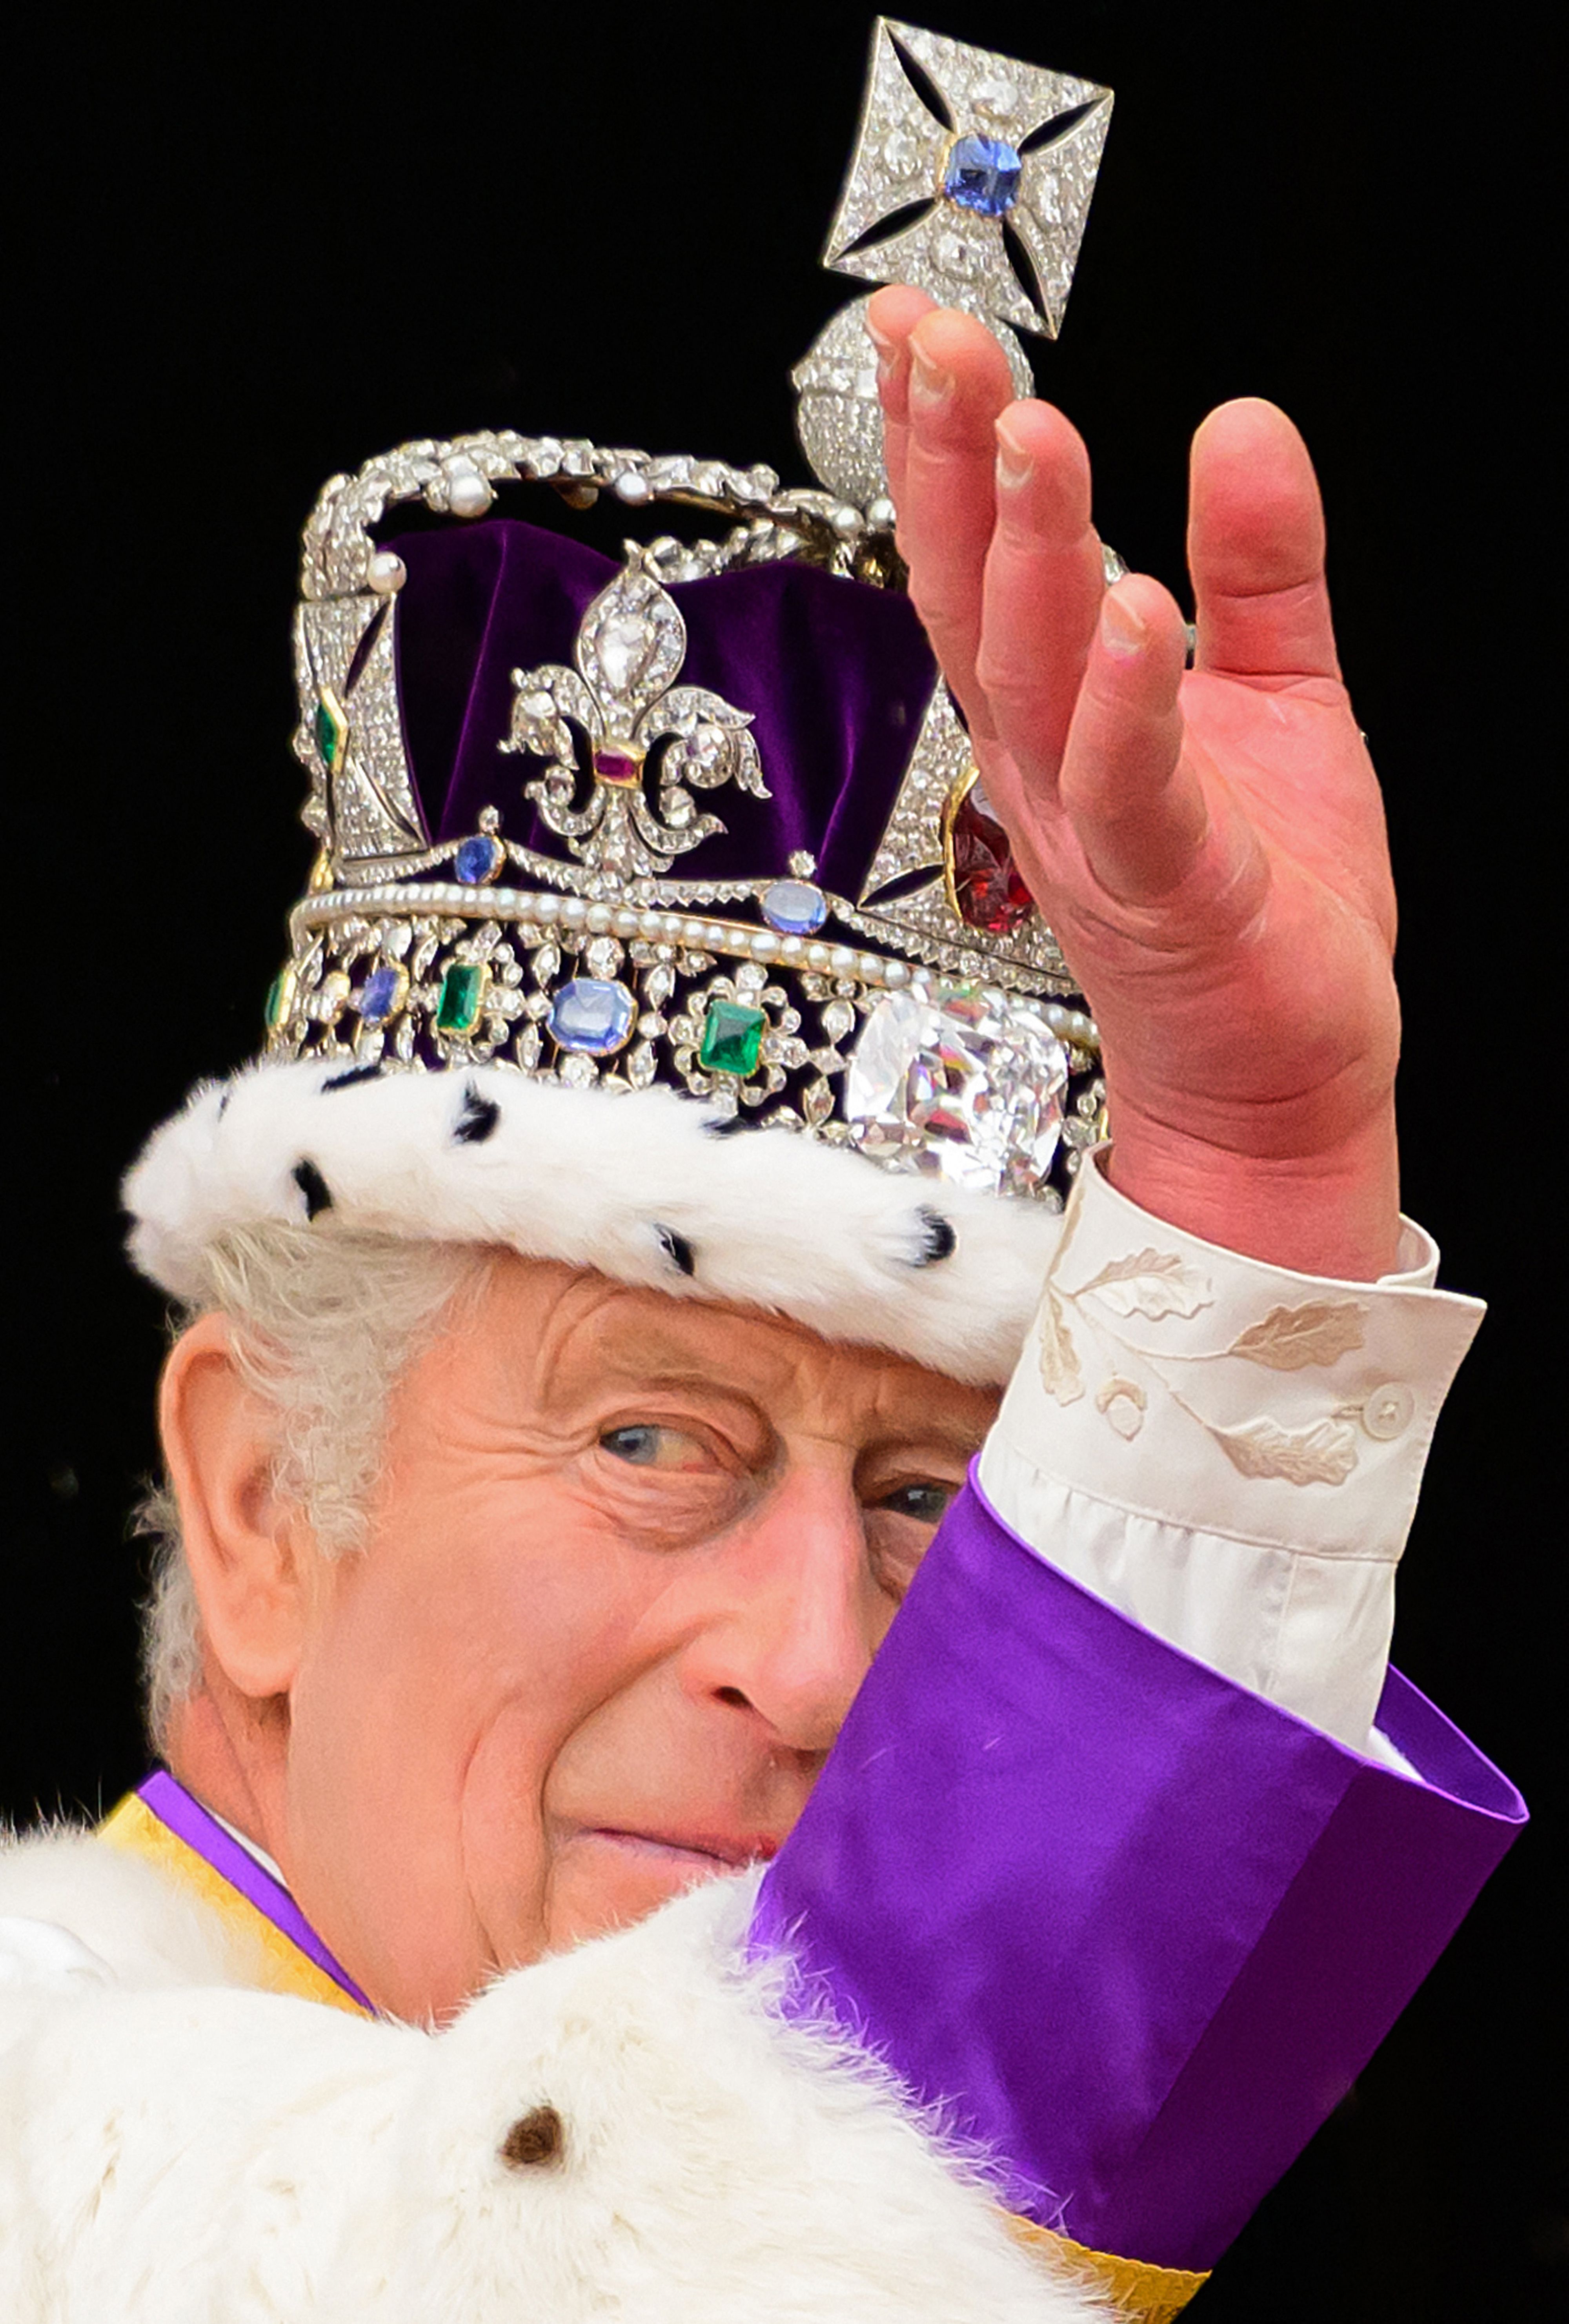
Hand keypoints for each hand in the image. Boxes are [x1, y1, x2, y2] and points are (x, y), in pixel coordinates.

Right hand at [868, 289, 1400, 1280]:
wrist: (1276, 1067)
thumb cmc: (1262, 890)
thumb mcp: (1274, 691)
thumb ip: (1255, 562)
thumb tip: (1242, 421)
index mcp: (1056, 712)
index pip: (979, 559)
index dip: (940, 445)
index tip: (921, 329)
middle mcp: (1048, 764)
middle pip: (976, 599)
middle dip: (951, 466)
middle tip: (941, 344)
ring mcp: (1095, 830)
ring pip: (1038, 681)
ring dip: (1032, 558)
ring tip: (1033, 434)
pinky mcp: (1168, 890)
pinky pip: (1133, 790)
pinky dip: (1129, 704)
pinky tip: (1139, 610)